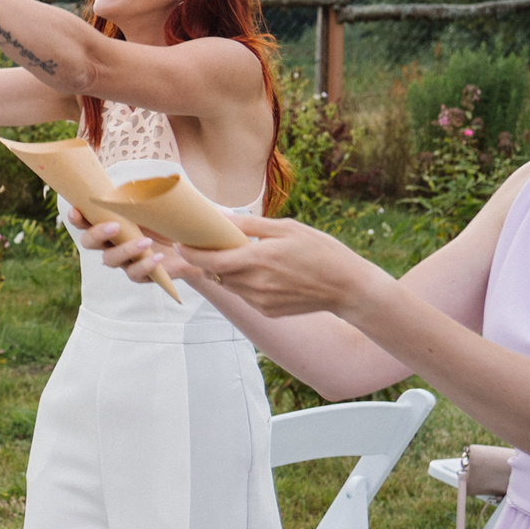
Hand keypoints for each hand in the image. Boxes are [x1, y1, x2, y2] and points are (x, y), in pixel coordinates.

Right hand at [69, 204, 189, 287]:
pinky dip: (144, 265)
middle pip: (89, 243)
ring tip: (145, 241)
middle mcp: (111, 242)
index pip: (85, 221)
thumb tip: (141, 182)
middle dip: (96, 234)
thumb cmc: (169, 220)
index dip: (76, 218)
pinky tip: (156, 257)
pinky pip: (134, 274)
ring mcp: (123, 259)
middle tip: (114, 226)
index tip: (77, 211)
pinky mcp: (139, 274)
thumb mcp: (157, 205)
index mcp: (109, 223)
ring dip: (124, 250)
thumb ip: (143, 195)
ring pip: (110, 260)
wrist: (191, 245)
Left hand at [177, 216, 389, 317]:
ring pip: (229, 285)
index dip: (190, 252)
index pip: (210, 259)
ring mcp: (260, 301)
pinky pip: (246, 296)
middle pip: (216, 272)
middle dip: (207, 260)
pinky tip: (263, 274)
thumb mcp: (288, 229)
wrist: (349, 288)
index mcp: (258, 260)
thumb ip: (251, 226)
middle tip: (205, 244)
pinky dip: (245, 284)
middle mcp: (255, 284)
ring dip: (227, 271)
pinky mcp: (267, 311)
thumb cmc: (322, 251)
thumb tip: (220, 217)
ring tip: (241, 256)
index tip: (180, 243)